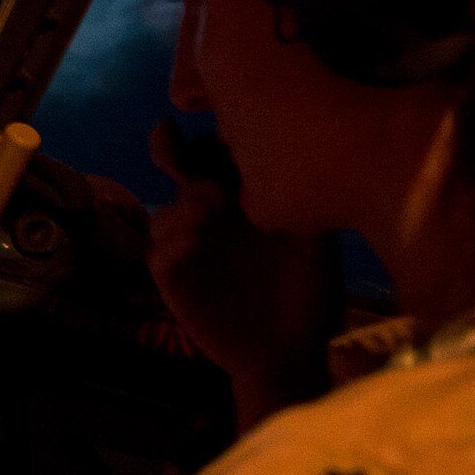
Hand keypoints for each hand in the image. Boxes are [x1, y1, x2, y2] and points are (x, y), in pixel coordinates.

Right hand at [147, 118, 342, 431]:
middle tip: (170, 133)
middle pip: (175, 170)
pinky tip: (193, 240)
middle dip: (168, 147)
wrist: (292, 351)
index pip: (214, 154)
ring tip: (206, 204)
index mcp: (239, 199)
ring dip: (180, 203)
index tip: (226, 122)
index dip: (213, 136)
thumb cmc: (308, 293)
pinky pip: (158, 256)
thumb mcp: (316, 243)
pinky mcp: (174, 280)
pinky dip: (170, 245)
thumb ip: (302, 202)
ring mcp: (187, 246)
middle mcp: (207, 216)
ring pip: (163, 212)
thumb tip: (302, 152)